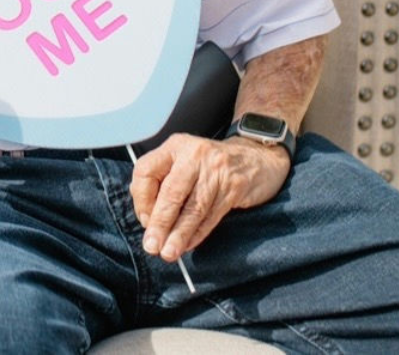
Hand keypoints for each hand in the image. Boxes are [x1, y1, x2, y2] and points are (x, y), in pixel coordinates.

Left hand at [130, 133, 290, 262]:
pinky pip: (212, 215)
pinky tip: (188, 244)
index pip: (146, 171)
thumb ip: (163, 183)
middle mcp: (194, 154)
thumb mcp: (183, 162)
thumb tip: (147, 217)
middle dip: (160, 223)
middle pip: (171, 192)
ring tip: (169, 252)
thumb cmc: (212, 164)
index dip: (141, 199)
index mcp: (175, 146)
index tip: (144, 219)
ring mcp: (217, 170)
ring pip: (193, 208)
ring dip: (179, 234)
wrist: (257, 157)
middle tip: (151, 245)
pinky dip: (198, 233)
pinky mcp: (235, 186)